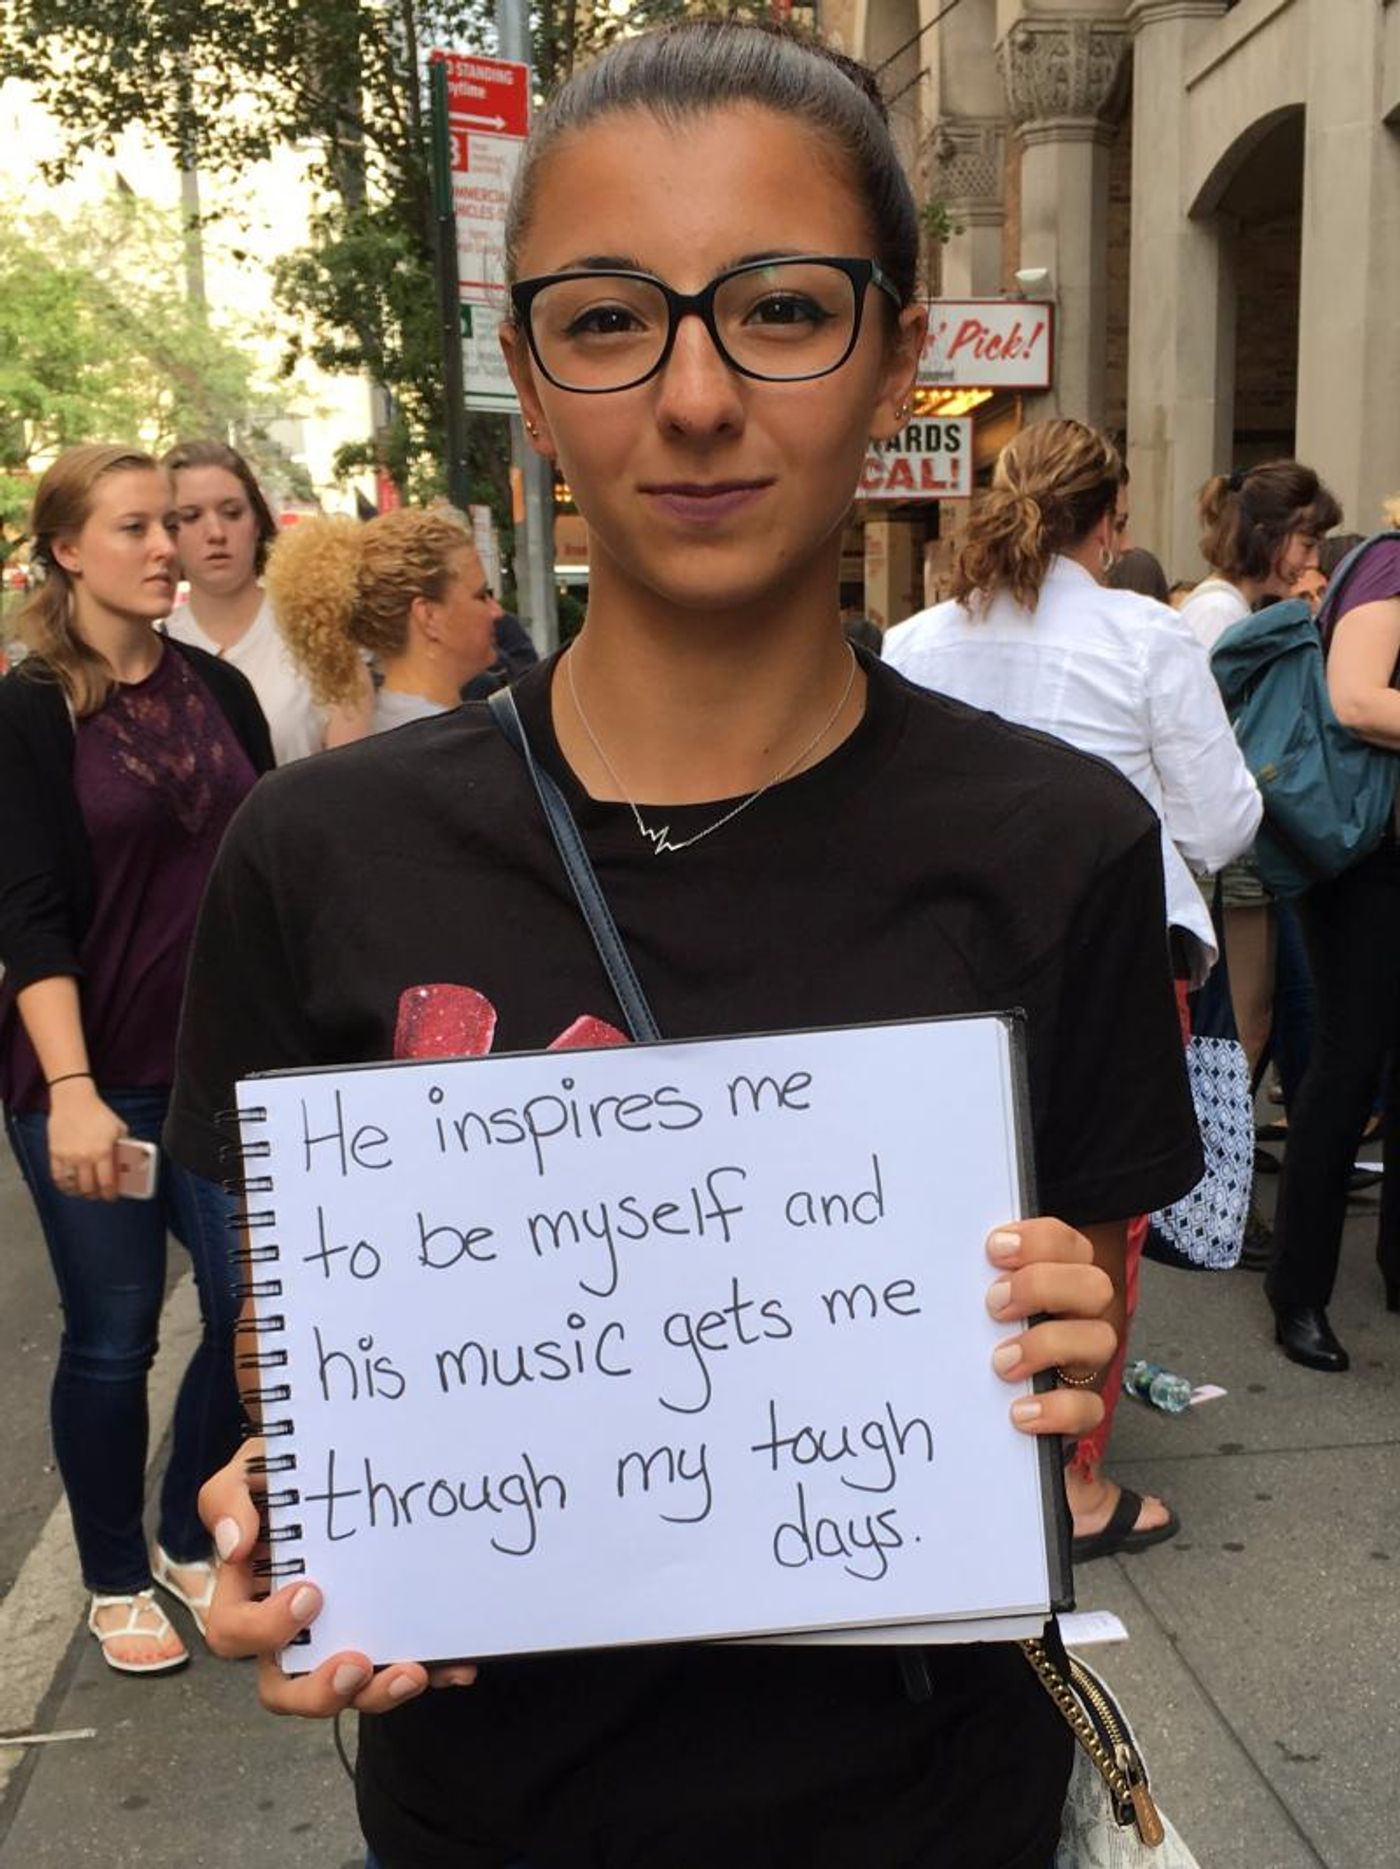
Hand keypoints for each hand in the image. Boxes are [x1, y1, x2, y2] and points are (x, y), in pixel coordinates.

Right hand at [47, 1080, 126, 1201]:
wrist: (73, 1101)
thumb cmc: (99, 1113)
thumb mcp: (119, 1129)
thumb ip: (124, 1146)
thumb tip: (130, 1162)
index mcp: (103, 1151)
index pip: (107, 1182)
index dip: (110, 1194)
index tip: (112, 1196)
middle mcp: (84, 1157)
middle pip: (88, 1188)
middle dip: (95, 1195)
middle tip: (99, 1193)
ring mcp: (68, 1157)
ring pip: (72, 1186)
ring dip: (80, 1192)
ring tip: (85, 1190)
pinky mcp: (54, 1154)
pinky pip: (57, 1177)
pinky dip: (64, 1186)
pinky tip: (70, 1185)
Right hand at [199, 1440, 476, 1716]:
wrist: (335, 1468)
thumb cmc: (283, 1479)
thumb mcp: (249, 1475)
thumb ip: (230, 1500)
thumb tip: (237, 1544)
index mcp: (248, 1595)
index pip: (235, 1633)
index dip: (266, 1629)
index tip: (311, 1593)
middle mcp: (287, 1631)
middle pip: (285, 1690)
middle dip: (319, 1692)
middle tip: (354, 1665)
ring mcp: (335, 1639)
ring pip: (345, 1693)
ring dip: (377, 1694)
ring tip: (412, 1673)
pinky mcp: (381, 1638)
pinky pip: (399, 1668)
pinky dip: (431, 1672)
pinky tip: (457, 1666)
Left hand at [983, 1220, 1115, 1438]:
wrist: (985, 1401)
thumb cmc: (980, 1331)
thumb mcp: (976, 1297)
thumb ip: (971, 1275)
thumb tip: (938, 1254)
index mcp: (1059, 1276)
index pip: (1067, 1243)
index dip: (1037, 1240)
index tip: (993, 1249)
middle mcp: (1080, 1314)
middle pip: (1094, 1285)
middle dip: (1043, 1287)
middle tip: (994, 1305)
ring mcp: (1085, 1360)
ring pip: (1101, 1340)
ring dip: (1048, 1345)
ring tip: (1000, 1362)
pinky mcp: (1080, 1406)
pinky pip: (1088, 1408)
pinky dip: (1057, 1410)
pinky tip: (1020, 1413)